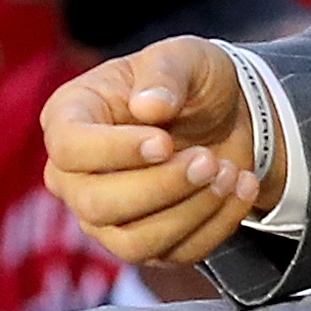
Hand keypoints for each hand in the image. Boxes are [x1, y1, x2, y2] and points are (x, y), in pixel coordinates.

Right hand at [40, 36, 263, 268]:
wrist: (227, 115)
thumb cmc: (190, 81)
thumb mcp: (184, 57)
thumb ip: (165, 73)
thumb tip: (148, 108)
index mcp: (70, 117)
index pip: (68, 147)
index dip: (114, 151)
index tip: (165, 141)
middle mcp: (74, 175)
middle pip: (96, 204)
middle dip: (161, 187)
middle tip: (207, 159)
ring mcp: (105, 217)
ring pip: (132, 242)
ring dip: (189, 212)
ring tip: (229, 173)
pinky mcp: (145, 244)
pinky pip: (174, 253)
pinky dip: (216, 225)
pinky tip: (242, 188)